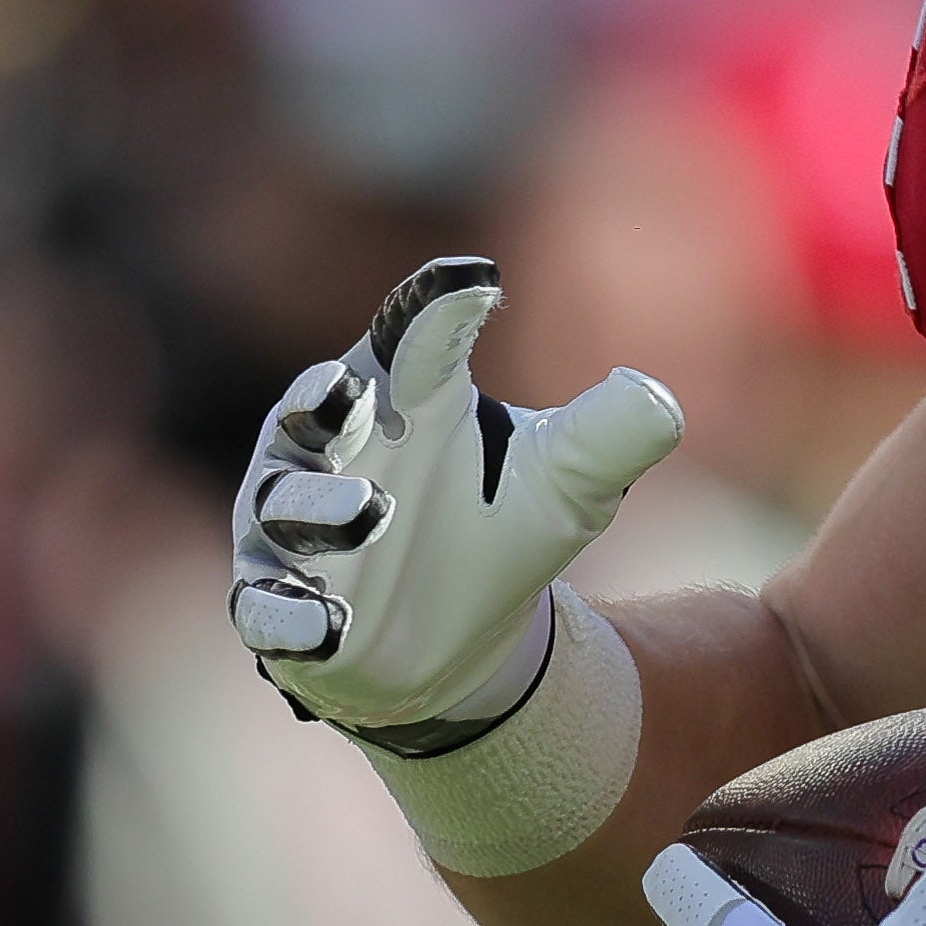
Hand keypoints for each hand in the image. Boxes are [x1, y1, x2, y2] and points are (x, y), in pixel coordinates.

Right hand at [228, 257, 682, 735]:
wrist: (465, 646)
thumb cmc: (505, 534)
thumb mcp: (569, 485)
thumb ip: (609, 435)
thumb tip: (659, 399)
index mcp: (406, 398)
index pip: (414, 338)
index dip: (435, 306)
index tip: (475, 279)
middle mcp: (333, 451)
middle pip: (312, 409)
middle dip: (324, 402)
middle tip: (354, 392)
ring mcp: (294, 529)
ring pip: (283, 507)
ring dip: (319, 511)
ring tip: (373, 514)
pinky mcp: (276, 604)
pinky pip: (266, 607)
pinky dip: (289, 614)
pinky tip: (323, 625)